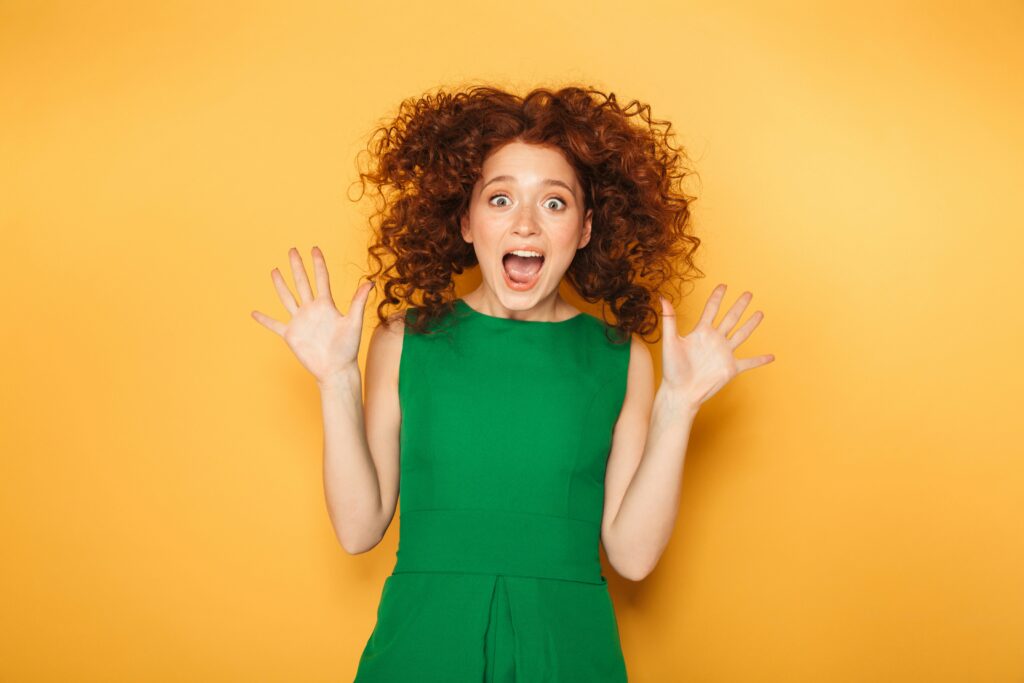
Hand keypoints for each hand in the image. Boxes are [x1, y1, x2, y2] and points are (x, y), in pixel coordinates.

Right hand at [251, 246, 374, 384]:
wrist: (336, 369)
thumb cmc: (348, 348)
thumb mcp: (353, 322)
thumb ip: (358, 302)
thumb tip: (370, 282)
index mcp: (326, 305)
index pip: (321, 279)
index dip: (318, 264)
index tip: (314, 249)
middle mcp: (311, 310)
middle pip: (302, 283)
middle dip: (297, 267)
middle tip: (292, 250)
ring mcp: (300, 321)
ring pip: (287, 298)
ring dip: (280, 285)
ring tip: (274, 270)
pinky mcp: (291, 335)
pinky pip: (274, 325)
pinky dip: (264, 319)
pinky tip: (254, 313)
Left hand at [659, 284, 774, 408]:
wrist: (680, 392)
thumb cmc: (672, 369)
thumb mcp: (670, 342)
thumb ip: (669, 320)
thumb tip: (662, 298)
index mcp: (701, 332)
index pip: (711, 309)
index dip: (717, 297)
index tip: (723, 285)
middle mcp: (715, 340)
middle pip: (731, 318)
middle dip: (739, 306)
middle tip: (748, 294)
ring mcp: (724, 353)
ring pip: (742, 335)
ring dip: (751, 324)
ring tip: (760, 313)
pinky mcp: (731, 368)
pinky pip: (749, 362)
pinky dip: (760, 360)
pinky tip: (771, 357)